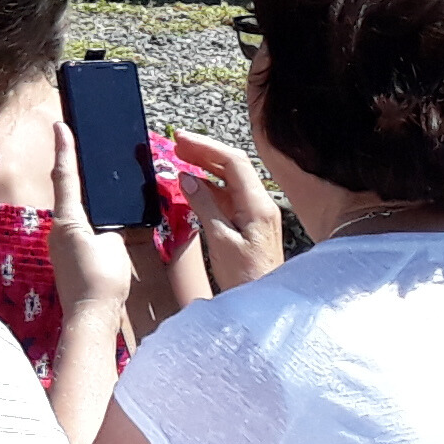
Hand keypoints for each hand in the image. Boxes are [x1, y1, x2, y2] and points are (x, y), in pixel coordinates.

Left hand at [45, 121, 139, 326]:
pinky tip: (100, 216)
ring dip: (82, 192)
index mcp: (69, 219)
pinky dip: (86, 214)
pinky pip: (77, 226)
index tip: (60, 125)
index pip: (66, 176)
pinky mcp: (67, 255)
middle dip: (72, 166)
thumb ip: (110, 227)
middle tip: (77, 140)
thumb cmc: (102, 281)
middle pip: (66, 190)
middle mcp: (59, 227)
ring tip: (94, 174)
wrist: (90, 316)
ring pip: (72, 208)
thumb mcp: (114, 245)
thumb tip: (106, 222)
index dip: (65, 149)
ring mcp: (60, 242)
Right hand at [169, 132, 284, 297]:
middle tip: (177, 143)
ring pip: (230, 180)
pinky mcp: (250, 223)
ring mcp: (256, 213)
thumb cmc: (246, 277)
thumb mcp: (220, 241)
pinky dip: (209, 185)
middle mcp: (261, 205)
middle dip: (205, 151)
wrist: (267, 303)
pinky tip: (193, 184)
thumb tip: (187, 179)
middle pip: (233, 167)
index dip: (206, 147)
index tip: (181, 140)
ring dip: (206, 166)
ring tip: (181, 157)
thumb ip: (204, 206)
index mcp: (257, 206)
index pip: (234, 163)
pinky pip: (228, 196)